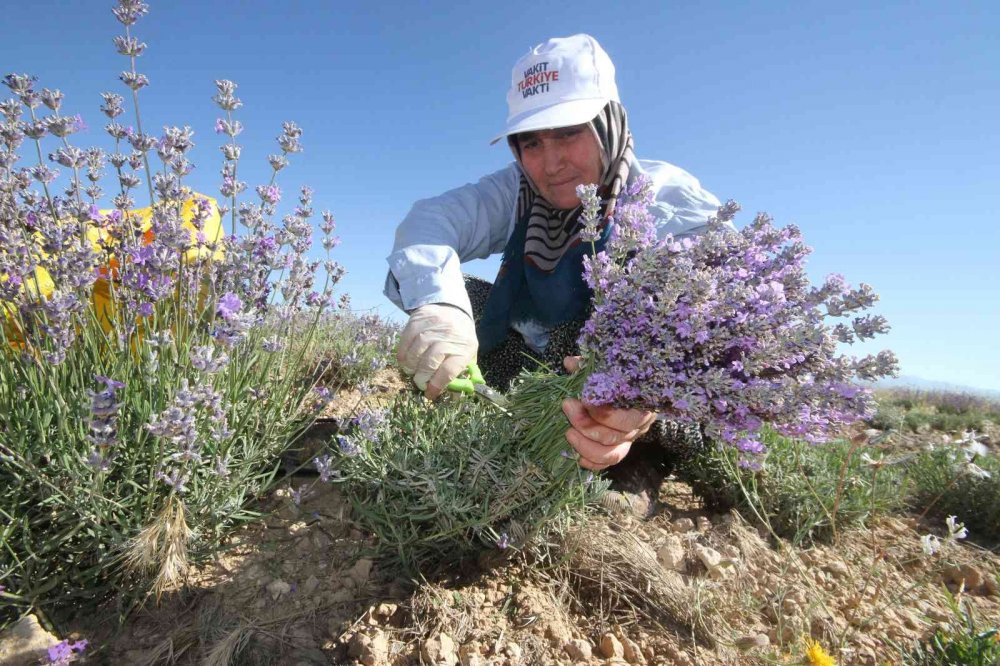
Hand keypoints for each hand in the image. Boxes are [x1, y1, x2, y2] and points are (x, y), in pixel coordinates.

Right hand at [397, 303, 477, 398]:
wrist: (453, 310)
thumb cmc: (460, 339)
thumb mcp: (467, 355)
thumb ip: (460, 375)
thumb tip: (453, 397)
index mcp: (464, 348)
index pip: (449, 371)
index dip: (437, 386)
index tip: (430, 394)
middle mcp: (449, 336)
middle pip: (429, 363)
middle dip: (421, 378)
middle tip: (420, 383)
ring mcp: (433, 326)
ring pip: (415, 353)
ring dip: (411, 367)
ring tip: (412, 371)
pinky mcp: (418, 319)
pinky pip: (405, 342)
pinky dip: (403, 355)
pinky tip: (406, 360)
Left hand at [561, 356, 656, 470]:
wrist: (625, 387)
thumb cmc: (613, 376)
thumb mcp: (603, 368)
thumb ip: (588, 366)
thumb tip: (570, 363)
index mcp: (640, 403)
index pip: (627, 415)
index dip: (605, 412)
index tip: (583, 398)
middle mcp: (638, 425)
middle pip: (616, 435)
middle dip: (587, 424)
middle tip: (567, 407)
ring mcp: (629, 440)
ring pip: (613, 453)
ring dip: (586, 446)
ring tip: (568, 433)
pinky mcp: (620, 450)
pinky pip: (608, 464)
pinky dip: (593, 463)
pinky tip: (577, 457)